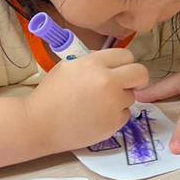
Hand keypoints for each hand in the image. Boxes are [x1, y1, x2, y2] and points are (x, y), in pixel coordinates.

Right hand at [25, 48, 149, 152]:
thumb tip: (110, 62)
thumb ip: (91, 61)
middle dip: (136, 78)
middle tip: (126, 84)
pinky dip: (114, 115)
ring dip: (120, 98)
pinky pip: (124, 114)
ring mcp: (113, 104)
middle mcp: (108, 82)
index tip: (119, 69)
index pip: (126, 55)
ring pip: (131, 96)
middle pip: (140, 73)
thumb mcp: (67, 66)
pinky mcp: (114, 123)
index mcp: (95, 64)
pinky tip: (97, 117)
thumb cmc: (50, 93)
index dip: (123, 62)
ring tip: (98, 104)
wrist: (39, 124)